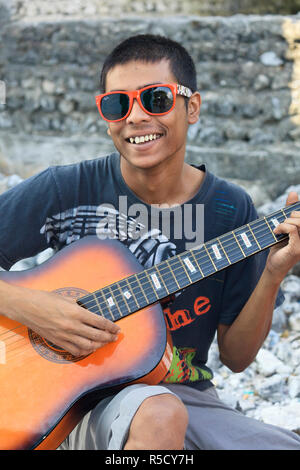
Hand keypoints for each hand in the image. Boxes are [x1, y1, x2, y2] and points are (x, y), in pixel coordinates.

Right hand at [6, 285, 120, 356]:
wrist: (27, 307)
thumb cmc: (46, 299)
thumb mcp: (67, 299)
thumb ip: (80, 307)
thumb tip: (91, 314)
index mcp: (76, 312)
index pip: (100, 322)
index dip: (111, 326)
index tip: (117, 328)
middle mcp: (72, 326)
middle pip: (97, 335)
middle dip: (109, 337)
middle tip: (115, 337)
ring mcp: (65, 335)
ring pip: (88, 346)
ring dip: (99, 345)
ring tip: (105, 343)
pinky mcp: (58, 342)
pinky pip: (75, 351)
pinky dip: (85, 351)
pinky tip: (90, 348)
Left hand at [265, 191, 299, 283]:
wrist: (274, 265)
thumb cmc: (280, 246)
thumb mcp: (285, 226)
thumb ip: (289, 211)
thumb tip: (293, 192)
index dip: (297, 209)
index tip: (291, 211)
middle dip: (292, 215)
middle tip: (283, 223)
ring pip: (299, 221)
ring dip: (285, 222)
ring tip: (279, 229)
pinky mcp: (297, 248)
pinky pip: (292, 229)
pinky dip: (282, 227)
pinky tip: (276, 232)